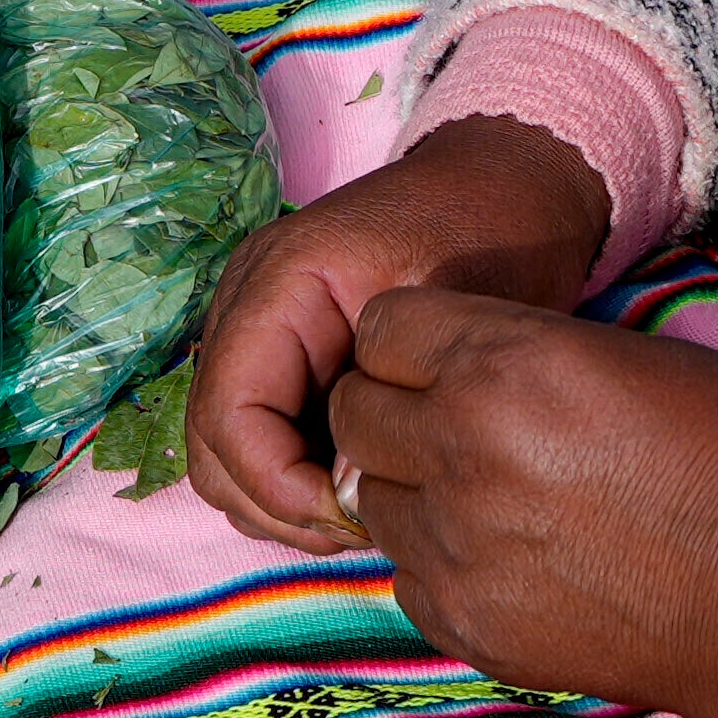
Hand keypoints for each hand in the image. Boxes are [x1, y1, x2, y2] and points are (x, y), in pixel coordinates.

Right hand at [187, 118, 627, 551]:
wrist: (507, 185)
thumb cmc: (494, 232)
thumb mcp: (458, 312)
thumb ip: (394, 401)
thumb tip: (346, 494)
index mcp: (281, 281)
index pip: (229, 410)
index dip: (274, 482)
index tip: (348, 517)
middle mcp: (250, 306)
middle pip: (211, 442)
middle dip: (272, 503)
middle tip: (355, 532)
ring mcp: (261, 332)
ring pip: (224, 452)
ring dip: (278, 500)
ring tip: (358, 517)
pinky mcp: (284, 357)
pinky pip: (258, 439)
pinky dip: (292, 481)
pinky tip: (357, 491)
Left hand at [308, 287, 717, 717]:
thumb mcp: (632, 357)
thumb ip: (526, 354)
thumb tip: (467, 367)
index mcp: (504, 364)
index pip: (380, 328)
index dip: (411, 342)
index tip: (443, 360)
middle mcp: (460, 448)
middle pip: (353, 411)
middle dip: (392, 410)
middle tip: (454, 428)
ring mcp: (455, 544)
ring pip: (369, 497)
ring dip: (411, 490)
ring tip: (490, 499)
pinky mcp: (465, 622)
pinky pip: (406, 576)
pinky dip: (440, 564)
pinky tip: (509, 560)